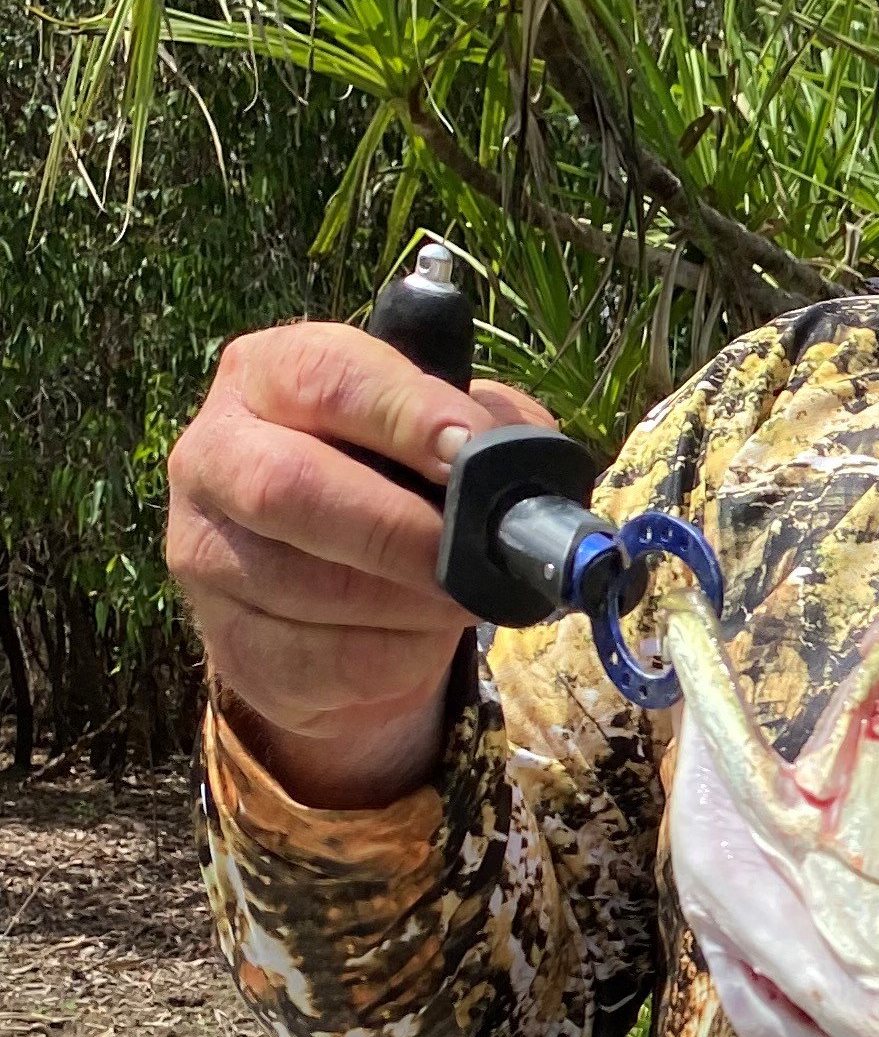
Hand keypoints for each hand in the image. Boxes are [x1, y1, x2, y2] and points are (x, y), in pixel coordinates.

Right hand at [166, 323, 552, 806]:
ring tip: (465, 598)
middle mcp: (213, 455)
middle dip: (397, 528)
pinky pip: (319, 661)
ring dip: (409, 603)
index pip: (324, 377)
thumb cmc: (403, 485)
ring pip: (303, 586)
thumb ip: (487, 425)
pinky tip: (422, 640)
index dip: (403, 413)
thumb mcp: (448, 432)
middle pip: (285, 487)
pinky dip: (393, 659)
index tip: (469, 451)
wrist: (349, 592)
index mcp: (267, 375)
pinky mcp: (229, 644)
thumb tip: (517, 456)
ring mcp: (202, 554)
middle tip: (476, 555)